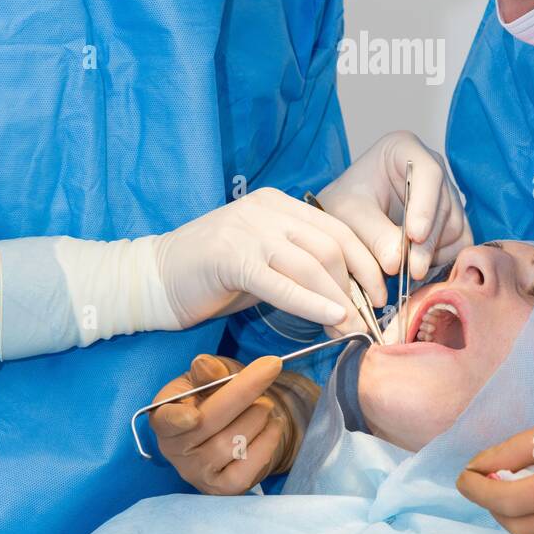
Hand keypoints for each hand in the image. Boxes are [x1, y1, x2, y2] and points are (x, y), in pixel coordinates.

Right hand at [150, 353, 289, 494]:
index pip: (164, 420)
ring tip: (265, 405)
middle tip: (270, 369)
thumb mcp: (211, 376)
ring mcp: (197, 472)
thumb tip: (205, 366)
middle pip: (209, 423)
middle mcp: (175, 449)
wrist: (239, 425)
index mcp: (164, 416)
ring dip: (258, 415)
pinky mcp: (222, 487)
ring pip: (233, 443)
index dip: (176, 419)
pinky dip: (268, 441)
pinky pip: (248, 467)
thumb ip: (208, 370)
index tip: (194, 416)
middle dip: (244, 391)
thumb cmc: (217, 395)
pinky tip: (273, 425)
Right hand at [154, 187, 385, 330]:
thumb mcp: (263, 259)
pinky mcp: (231, 258)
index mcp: (277, 203)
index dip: (366, 262)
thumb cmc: (212, 275)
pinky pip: (281, 283)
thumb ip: (299, 264)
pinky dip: (312, 303)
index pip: (338, 228)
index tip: (380, 294)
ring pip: (312, 264)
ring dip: (340, 301)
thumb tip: (348, 295)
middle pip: (331, 246)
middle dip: (358, 286)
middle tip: (370, 320)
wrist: (154, 277)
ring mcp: (248, 231)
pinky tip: (331, 318)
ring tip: (353, 329)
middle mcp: (266, 209)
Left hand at [318, 131, 471, 280]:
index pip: (428, 172)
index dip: (425, 205)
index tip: (414, 235)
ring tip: (405, 270)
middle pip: (443, 205)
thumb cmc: (346, 203)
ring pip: (453, 227)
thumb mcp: (349, 215)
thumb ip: (373, 235)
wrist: (348, 216)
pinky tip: (417, 268)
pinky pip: (459, 243)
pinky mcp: (452, 220)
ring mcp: (445, 194)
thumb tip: (397, 263)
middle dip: (427, 242)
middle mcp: (431, 168)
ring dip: (432, 253)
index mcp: (404, 149)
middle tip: (411, 270)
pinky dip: (441, 259)